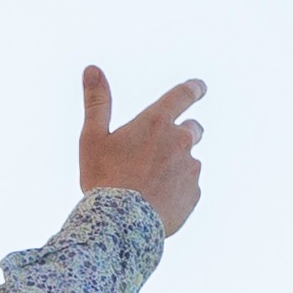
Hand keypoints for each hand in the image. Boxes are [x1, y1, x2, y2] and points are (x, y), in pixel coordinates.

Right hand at [80, 65, 206, 233]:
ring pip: (189, 161)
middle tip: (158, 150)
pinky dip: (176, 191)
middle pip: (193, 129)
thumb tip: (92, 68)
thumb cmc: (103, 178)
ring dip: (175, 166)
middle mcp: (180, 141)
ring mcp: (190, 169)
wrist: (120, 224)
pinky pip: (188, 187)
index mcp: (155, 122)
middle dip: (183, 134)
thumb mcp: (93, 137)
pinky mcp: (194, 194)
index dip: (193, 89)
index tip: (200, 86)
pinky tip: (155, 202)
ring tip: (148, 184)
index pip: (182, 95)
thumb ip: (96, 101)